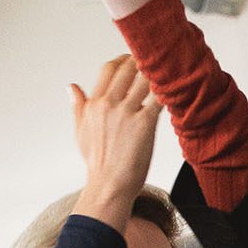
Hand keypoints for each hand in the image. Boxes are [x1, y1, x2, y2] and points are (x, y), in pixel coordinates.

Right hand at [71, 55, 162, 221]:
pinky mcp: (144, 124)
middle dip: (144, 62)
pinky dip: (168, 90)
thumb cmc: (98, 164)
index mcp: (94, 104)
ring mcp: (127, 113)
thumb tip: (71, 87)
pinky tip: (177, 88)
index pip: (109, 68)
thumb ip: (78, 106)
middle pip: (128, 68)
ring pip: (145, 78)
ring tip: (169, 72)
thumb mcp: (81, 132)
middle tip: (157, 64)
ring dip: (158, 73)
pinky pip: (159, 98)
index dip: (124, 60)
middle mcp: (109, 104)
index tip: (134, 61)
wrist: (109, 186)